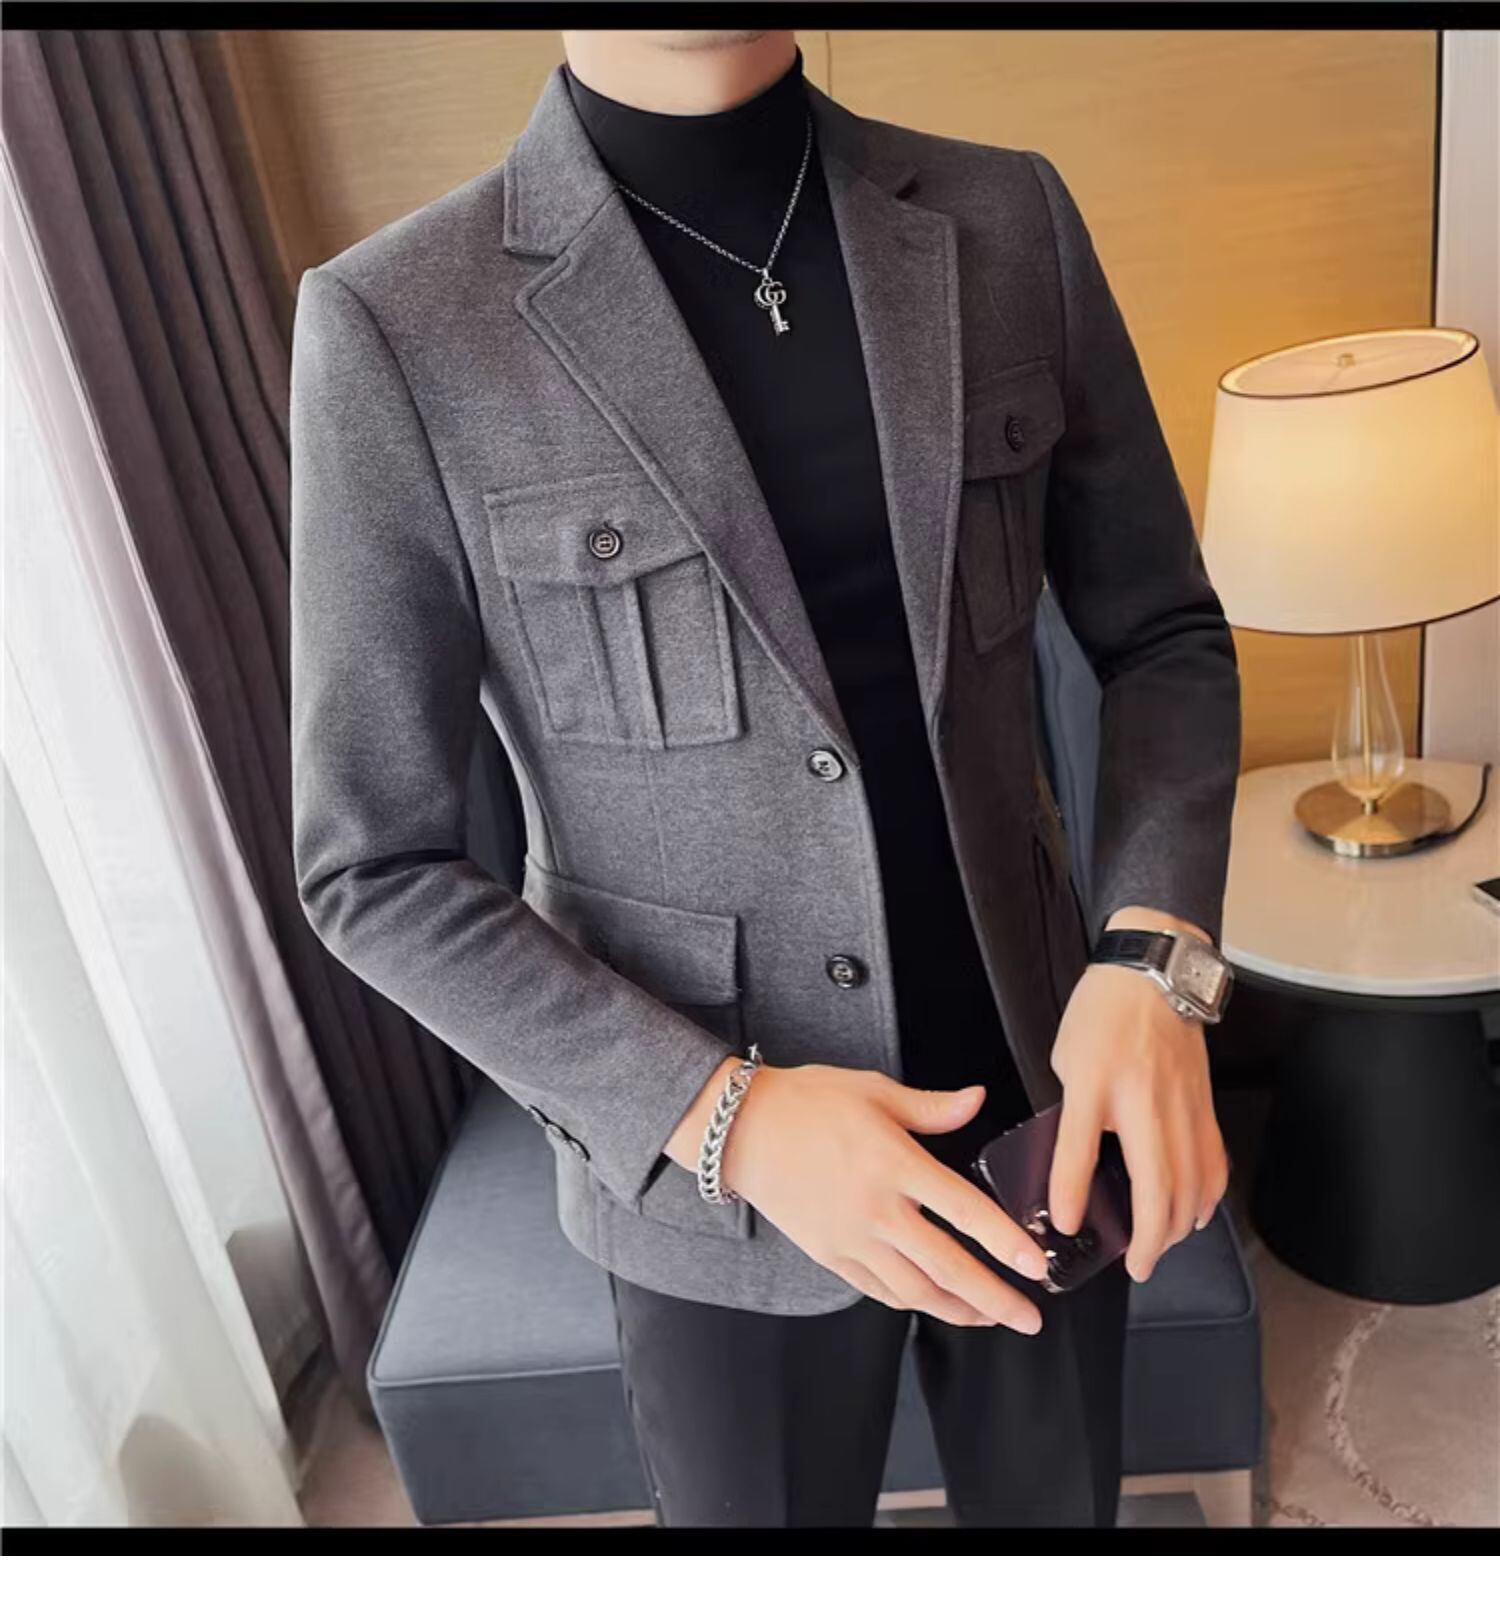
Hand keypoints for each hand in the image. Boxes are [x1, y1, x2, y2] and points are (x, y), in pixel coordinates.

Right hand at [666, 1059, 1052, 1331]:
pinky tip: (933, 1302)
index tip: (1035, 1264)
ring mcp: (850, 1238)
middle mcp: (875, 1209)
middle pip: (947, 1267)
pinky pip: (879, 1290)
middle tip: (1029, 1318)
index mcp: (893, 1163)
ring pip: (915, 1291)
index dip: (1004, 1241)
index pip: (963, 1210)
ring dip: (958, 1310)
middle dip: (995, 1299)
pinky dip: (912, 1302)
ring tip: (989, 1318)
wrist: (741, 1129)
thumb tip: (977, 1099)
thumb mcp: (873, 1091)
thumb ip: (931, 1106)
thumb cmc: (806, 1102)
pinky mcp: (830, 1254)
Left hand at [1046, 911, 1230, 1281]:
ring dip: (1180, 1227)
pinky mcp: (1205, 1104)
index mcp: (1096, 1083)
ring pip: (1193, 1184)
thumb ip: (1072, 1109)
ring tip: (1161, 1248)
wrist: (1154, 973)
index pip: (1078, 1149)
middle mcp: (1143, 1099)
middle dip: (1149, 1239)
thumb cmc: (1102, 1013)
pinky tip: (1196, 1214)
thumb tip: (1075, 1161)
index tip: (1064, 1227)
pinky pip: (1213, 1161)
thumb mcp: (1068, 1058)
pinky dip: (1208, 1196)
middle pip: (1156, 1186)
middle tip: (1136, 1268)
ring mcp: (1182, 1104)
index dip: (1069, 1194)